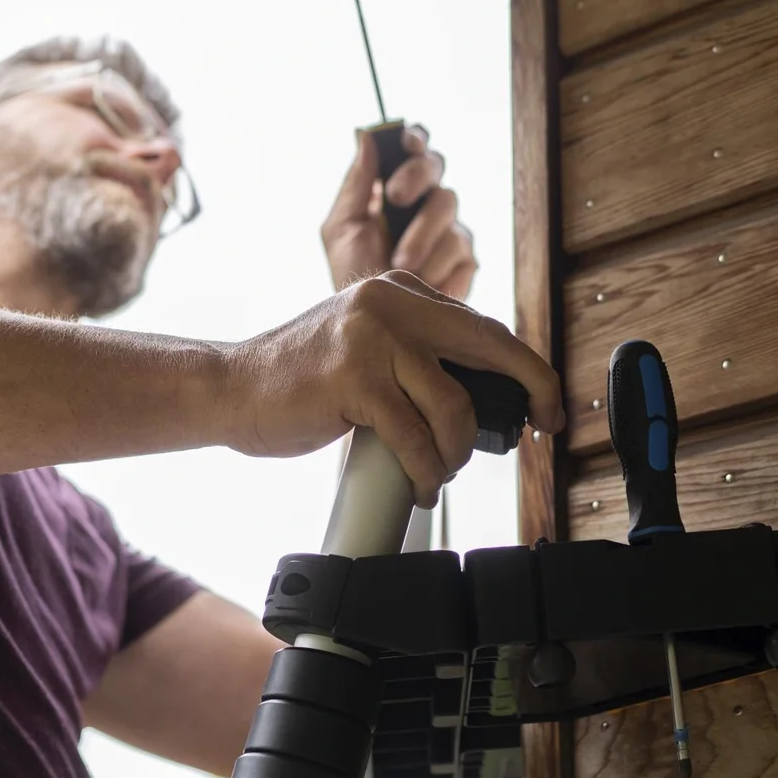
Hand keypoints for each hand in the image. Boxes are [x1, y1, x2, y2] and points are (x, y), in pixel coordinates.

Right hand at [221, 272, 563, 506]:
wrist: (232, 389)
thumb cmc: (300, 383)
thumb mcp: (368, 348)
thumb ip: (415, 354)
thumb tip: (482, 393)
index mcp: (400, 291)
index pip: (484, 327)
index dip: (526, 369)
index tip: (545, 405)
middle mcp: (391, 302)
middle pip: (491, 346)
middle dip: (533, 390)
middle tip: (542, 430)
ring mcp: (372, 338)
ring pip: (454, 406)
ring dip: (455, 454)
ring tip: (438, 473)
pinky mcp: (354, 379)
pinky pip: (415, 437)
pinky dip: (426, 472)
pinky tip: (420, 485)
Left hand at [321, 126, 477, 299]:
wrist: (373, 324)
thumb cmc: (353, 273)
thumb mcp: (341, 229)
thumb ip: (355, 185)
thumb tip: (365, 136)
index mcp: (396, 186)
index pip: (413, 146)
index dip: (413, 138)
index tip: (403, 142)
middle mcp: (426, 201)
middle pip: (436, 164)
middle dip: (415, 175)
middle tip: (394, 198)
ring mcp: (449, 228)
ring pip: (448, 204)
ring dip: (420, 233)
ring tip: (400, 263)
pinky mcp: (465, 260)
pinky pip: (460, 247)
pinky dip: (437, 265)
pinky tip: (421, 282)